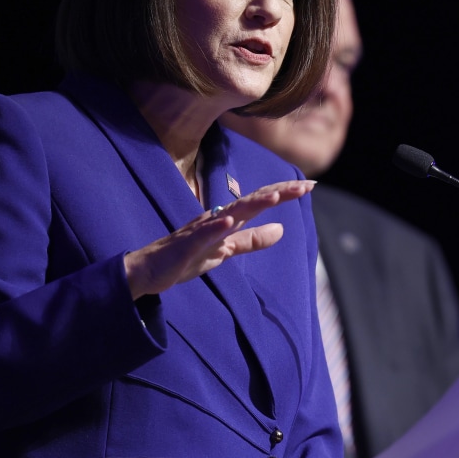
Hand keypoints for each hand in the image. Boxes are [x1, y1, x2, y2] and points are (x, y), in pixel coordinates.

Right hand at [123, 180, 314, 298]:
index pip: (260, 202)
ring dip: (252, 205)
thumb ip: (252, 240)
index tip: (309, 186)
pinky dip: (216, 228)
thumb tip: (281, 230)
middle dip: (278, 193)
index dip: (283, 193)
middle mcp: (216, 218)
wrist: (149, 271)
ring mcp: (200, 231)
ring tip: (275, 197)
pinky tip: (230, 222)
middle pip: (251, 201)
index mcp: (227, 219)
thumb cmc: (186, 258)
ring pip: (230, 214)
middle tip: (305, 186)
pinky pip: (202, 236)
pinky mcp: (185, 246)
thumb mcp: (226, 250)